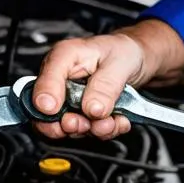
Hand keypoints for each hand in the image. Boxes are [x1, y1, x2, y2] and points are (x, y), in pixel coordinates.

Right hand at [31, 19, 183, 140]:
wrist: (138, 59)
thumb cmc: (124, 51)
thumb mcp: (120, 62)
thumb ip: (105, 86)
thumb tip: (91, 108)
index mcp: (65, 57)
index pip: (45, 80)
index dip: (45, 100)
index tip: (54, 110)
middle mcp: (63, 80)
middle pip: (48, 112)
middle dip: (69, 124)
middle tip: (85, 124)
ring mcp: (71, 99)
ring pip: (69, 126)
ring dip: (92, 129)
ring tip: (110, 122)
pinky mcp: (83, 113)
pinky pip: (88, 130)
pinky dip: (104, 131)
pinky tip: (117, 121)